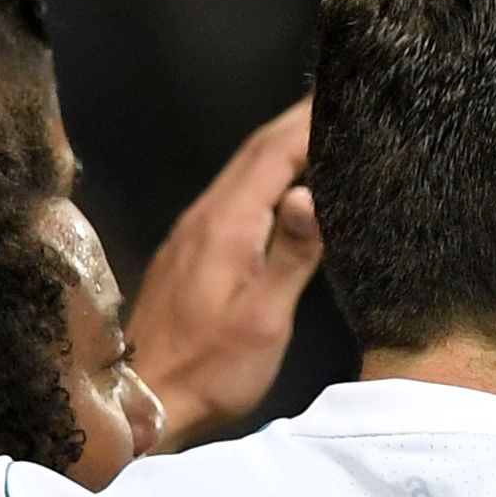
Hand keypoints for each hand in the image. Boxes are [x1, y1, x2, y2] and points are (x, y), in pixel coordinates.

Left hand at [124, 101, 321, 448]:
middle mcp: (206, 215)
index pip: (274, 153)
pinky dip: (267, 174)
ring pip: (244, 169)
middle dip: (298, 121)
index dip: (310, 120)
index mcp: (226, 224)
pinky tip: (288, 184)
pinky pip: (235, 192)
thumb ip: (290, 255)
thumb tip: (310, 193)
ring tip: (325, 131)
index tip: (350, 98)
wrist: (145, 398)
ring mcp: (194, 230)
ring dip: (283, 144)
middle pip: (256, 150)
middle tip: (344, 101)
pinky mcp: (192, 248)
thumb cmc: (211, 367)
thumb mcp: (261, 318)